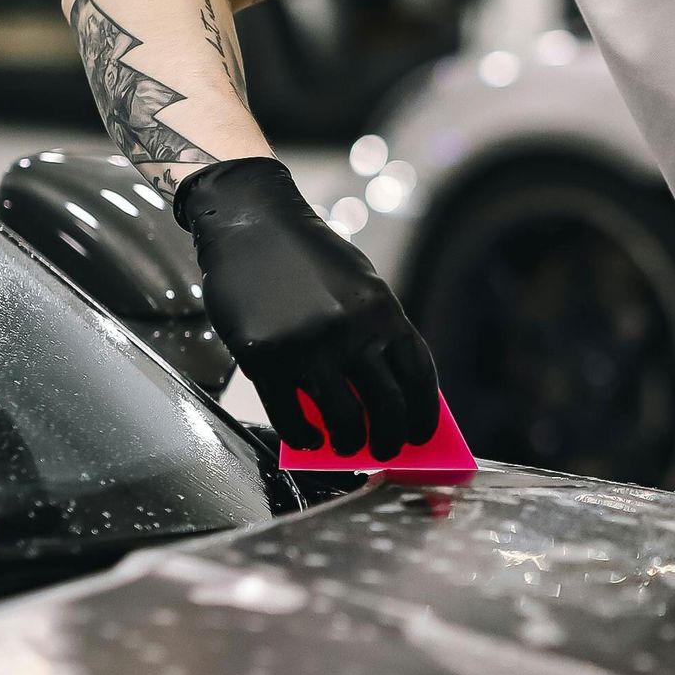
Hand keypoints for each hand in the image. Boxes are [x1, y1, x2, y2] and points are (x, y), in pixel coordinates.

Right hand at [175, 156, 439, 458]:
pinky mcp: (265, 357)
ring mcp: (307, 346)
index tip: (421, 435)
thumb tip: (384, 401)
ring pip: (343, 421)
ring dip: (349, 445)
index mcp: (382, 311)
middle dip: (390, 441)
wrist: (250, 223)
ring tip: (345, 447)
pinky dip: (304, 437)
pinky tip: (308, 438)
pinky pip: (291, 417)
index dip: (423, 414)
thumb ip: (374, 335)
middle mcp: (350, 331)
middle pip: (386, 408)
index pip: (418, 377)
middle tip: (385, 451)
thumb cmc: (306, 259)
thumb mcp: (357, 285)